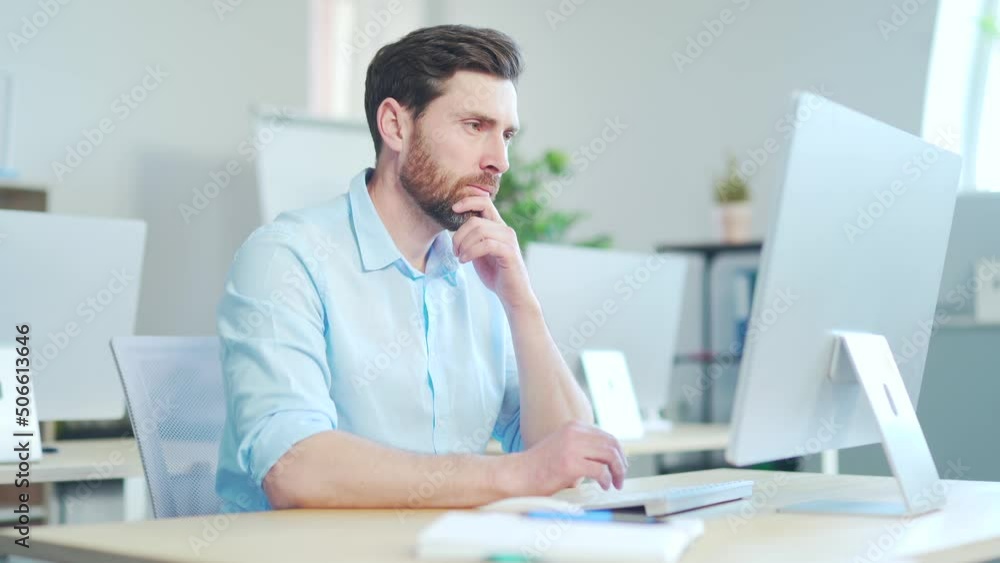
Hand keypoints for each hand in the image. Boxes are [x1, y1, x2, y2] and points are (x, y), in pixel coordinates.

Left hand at [451, 196, 533, 308]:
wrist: (512, 294)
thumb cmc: (495, 274)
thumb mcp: (480, 252)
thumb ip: (473, 238)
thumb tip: (456, 227)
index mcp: (498, 227)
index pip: (485, 202)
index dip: (468, 201)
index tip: (453, 209)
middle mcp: (505, 230)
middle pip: (475, 221)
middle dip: (458, 235)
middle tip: (454, 251)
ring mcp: (509, 241)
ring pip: (480, 231)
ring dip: (463, 244)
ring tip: (460, 257)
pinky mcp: (509, 253)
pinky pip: (486, 244)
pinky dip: (471, 251)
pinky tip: (465, 260)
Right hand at [503, 421, 627, 495]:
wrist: (518, 474)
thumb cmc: (540, 466)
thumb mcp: (564, 447)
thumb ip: (583, 447)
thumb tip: (608, 459)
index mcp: (574, 426)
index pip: (607, 436)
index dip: (618, 452)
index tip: (621, 466)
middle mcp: (574, 432)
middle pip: (612, 444)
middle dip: (621, 463)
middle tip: (621, 477)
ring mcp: (572, 447)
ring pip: (610, 456)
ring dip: (617, 472)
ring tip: (615, 483)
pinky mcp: (570, 463)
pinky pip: (600, 471)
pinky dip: (606, 480)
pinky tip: (603, 486)